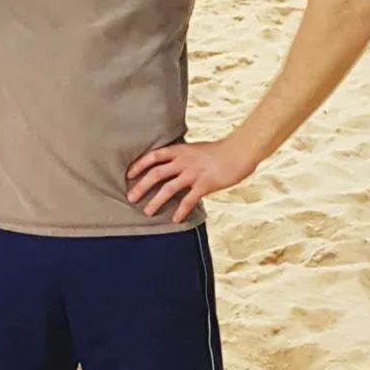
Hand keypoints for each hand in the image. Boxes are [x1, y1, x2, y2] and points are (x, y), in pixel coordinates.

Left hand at [126, 137, 257, 222]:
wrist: (240, 150)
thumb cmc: (220, 151)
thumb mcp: (197, 149)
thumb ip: (184, 158)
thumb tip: (173, 167)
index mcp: (180, 150)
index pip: (154, 156)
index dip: (139, 165)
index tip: (128, 174)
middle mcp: (184, 161)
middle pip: (156, 174)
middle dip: (141, 186)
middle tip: (130, 198)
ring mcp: (194, 173)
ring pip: (168, 188)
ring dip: (156, 201)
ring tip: (147, 212)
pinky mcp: (205, 184)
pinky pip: (189, 200)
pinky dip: (181, 210)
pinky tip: (176, 219)